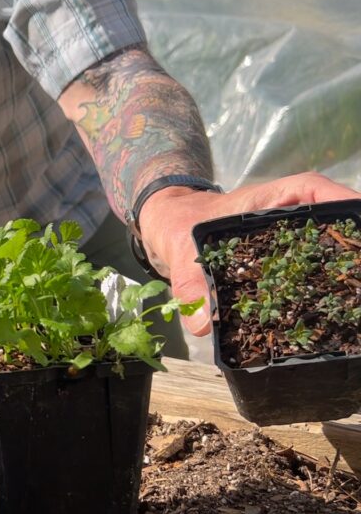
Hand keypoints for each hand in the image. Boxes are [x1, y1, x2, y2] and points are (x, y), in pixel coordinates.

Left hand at [138, 172, 359, 335]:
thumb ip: (188, 283)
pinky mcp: (287, 264)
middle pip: (334, 221)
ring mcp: (291, 240)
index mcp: (266, 202)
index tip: (359, 214)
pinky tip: (338, 314)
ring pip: (330, 248)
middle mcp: (287, 217)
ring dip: (345, 266)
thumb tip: (203, 324)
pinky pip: (313, 273)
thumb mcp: (178, 248)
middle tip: (360, 275)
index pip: (312, 189)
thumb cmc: (180, 227)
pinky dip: (326, 289)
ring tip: (354, 300)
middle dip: (354, 245)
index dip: (342, 200)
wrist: (171, 231)